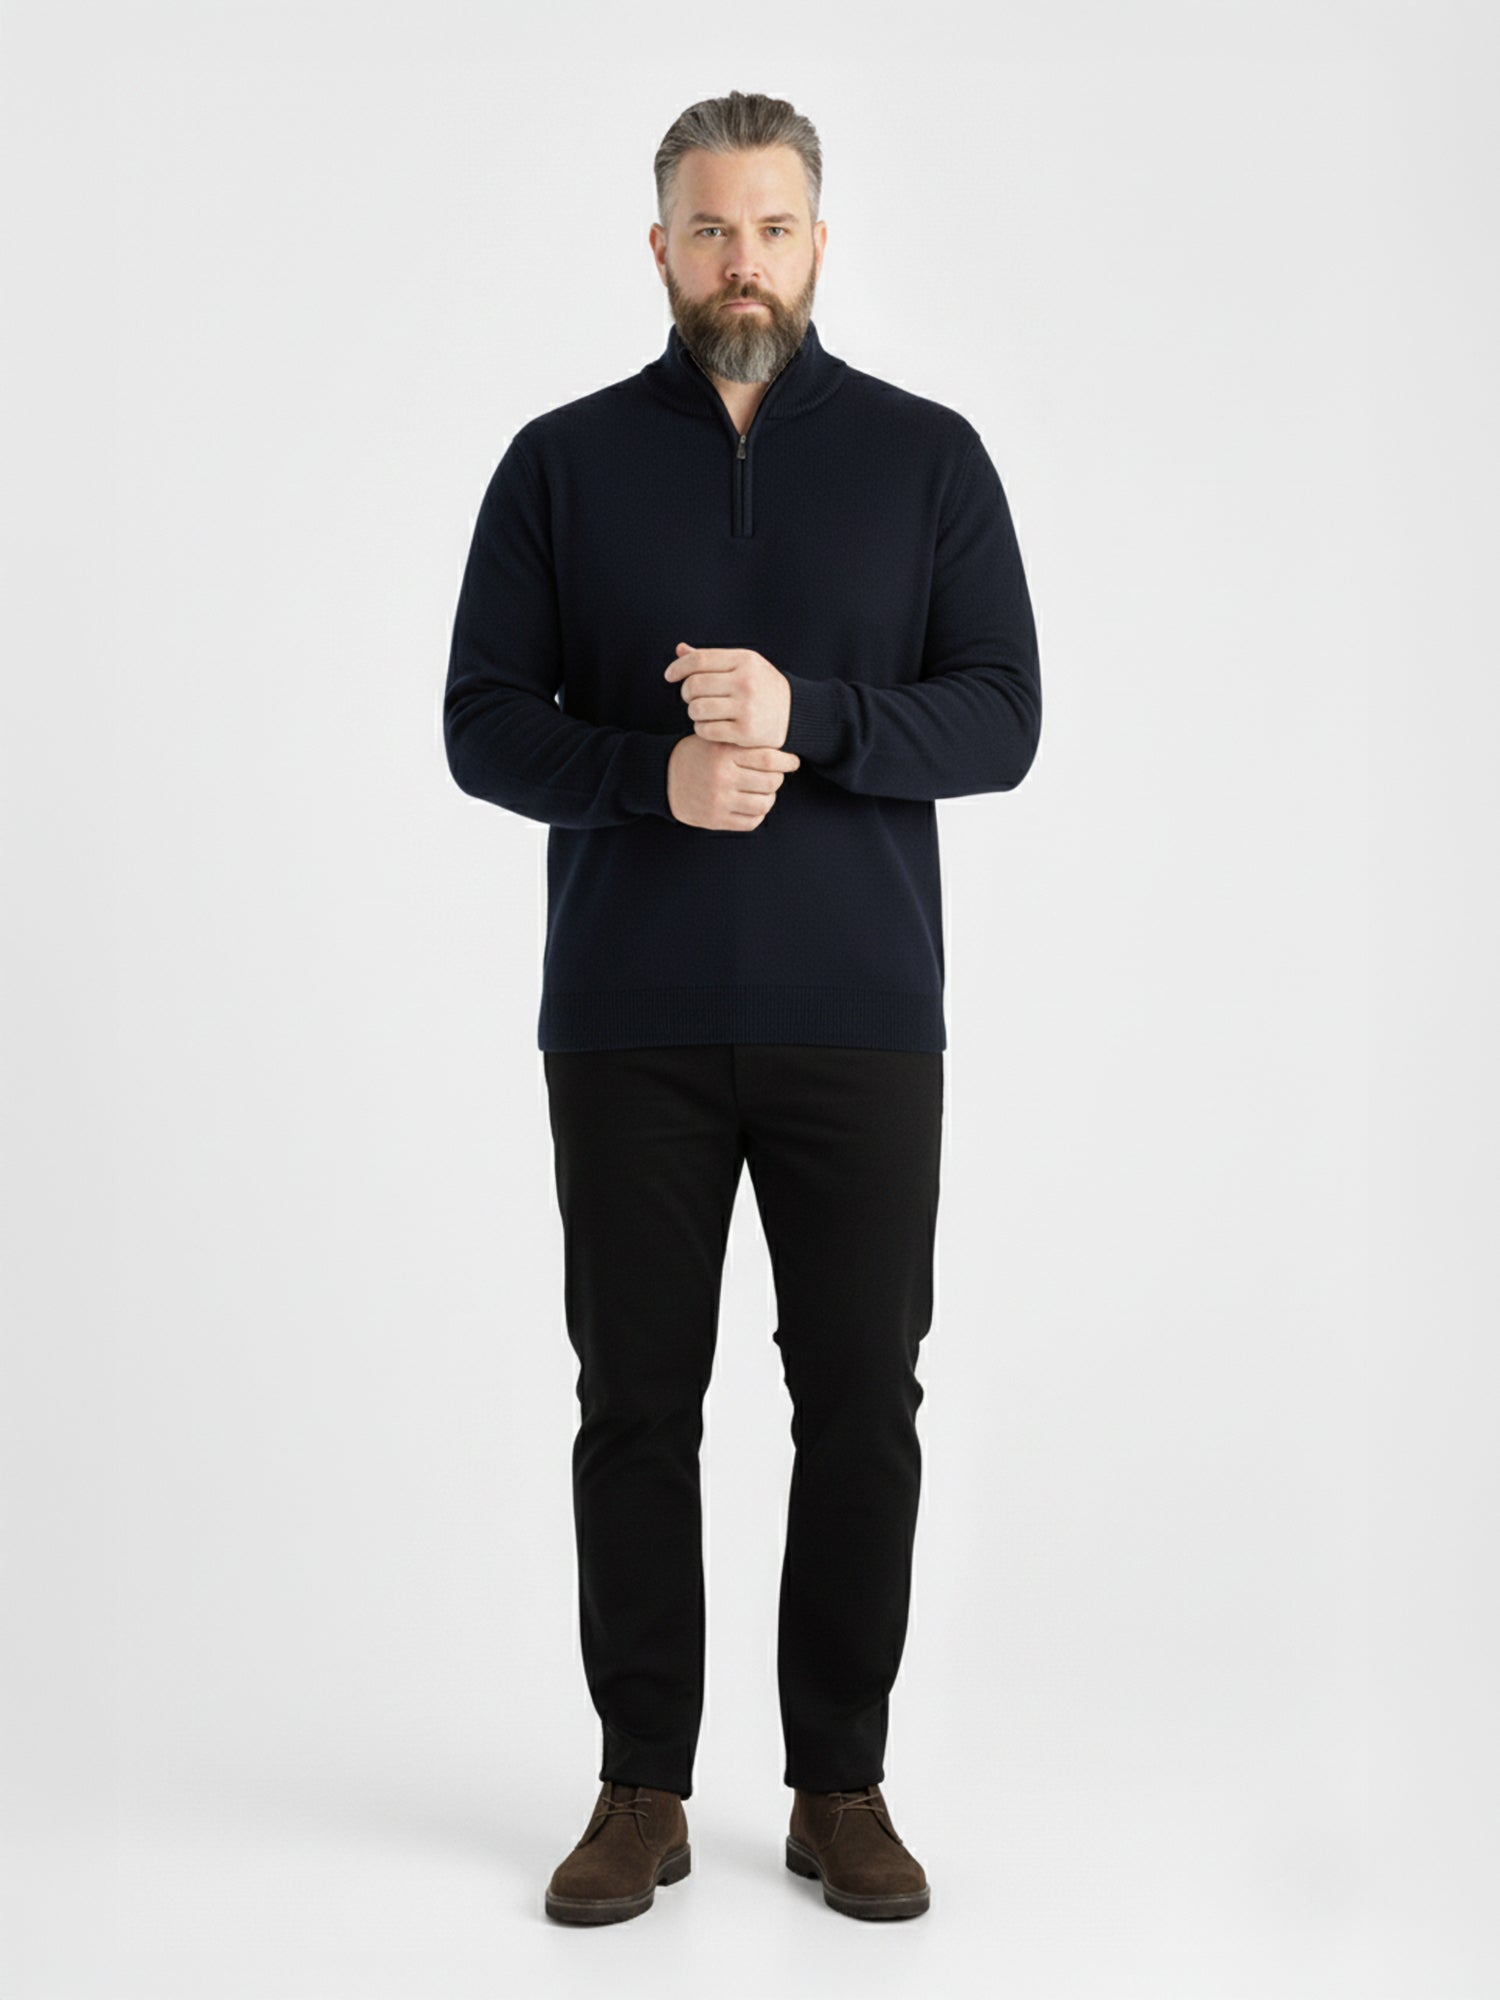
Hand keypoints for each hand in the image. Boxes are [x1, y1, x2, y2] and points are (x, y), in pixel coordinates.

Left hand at [663, 643, 791, 748]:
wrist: (795, 714)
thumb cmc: (762, 686)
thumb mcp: (744, 665)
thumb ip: (712, 659)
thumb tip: (680, 650)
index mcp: (744, 660)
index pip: (699, 660)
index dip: (678, 667)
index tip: (669, 676)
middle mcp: (746, 682)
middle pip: (694, 686)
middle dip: (686, 693)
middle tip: (692, 698)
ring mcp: (746, 708)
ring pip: (697, 709)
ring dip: (693, 712)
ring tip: (702, 712)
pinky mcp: (745, 733)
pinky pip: (706, 730)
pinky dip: (701, 729)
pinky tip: (709, 726)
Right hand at [666, 734, 800, 830]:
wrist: (663, 777)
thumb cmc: (698, 755)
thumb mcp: (716, 741)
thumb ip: (744, 744)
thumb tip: (783, 755)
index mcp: (724, 753)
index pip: (769, 760)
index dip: (787, 762)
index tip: (793, 762)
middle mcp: (722, 777)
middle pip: (771, 782)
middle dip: (777, 779)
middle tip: (773, 776)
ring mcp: (719, 800)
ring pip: (764, 804)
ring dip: (768, 798)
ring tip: (762, 792)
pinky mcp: (715, 819)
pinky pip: (751, 821)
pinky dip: (757, 815)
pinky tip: (751, 805)